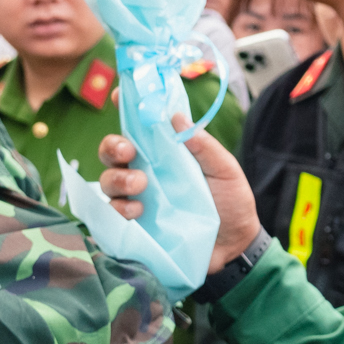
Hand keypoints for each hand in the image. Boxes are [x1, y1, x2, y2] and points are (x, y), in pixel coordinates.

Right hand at [99, 114, 263, 271]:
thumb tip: (176, 117)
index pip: (139, 127)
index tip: (118, 95)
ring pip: (107, 181)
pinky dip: (118, 209)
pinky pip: (110, 215)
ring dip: (118, 179)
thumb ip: (203, 146)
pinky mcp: (134, 226)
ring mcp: (137, 199)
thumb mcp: (225, 170)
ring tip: (140, 186)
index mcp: (166, 154)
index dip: (124, 108)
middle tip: (128, 152)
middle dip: (112, 146)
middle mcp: (146, 172)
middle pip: (112, 152)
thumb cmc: (231, 204)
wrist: (235, 248)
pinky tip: (137, 211)